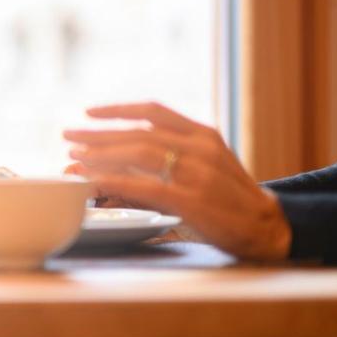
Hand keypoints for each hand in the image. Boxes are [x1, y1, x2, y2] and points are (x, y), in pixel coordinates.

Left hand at [63, 102, 290, 260]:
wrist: (269, 227)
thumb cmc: (230, 198)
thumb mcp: (208, 164)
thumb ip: (174, 153)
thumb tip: (121, 154)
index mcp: (204, 134)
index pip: (154, 110)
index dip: (118, 109)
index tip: (89, 112)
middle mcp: (201, 148)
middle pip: (139, 132)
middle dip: (98, 134)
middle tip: (68, 136)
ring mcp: (198, 173)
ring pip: (139, 154)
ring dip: (101, 155)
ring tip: (74, 158)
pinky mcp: (193, 200)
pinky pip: (145, 186)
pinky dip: (114, 181)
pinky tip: (93, 182)